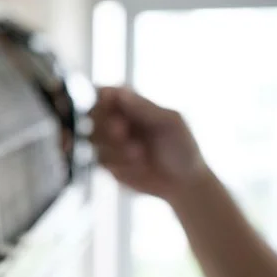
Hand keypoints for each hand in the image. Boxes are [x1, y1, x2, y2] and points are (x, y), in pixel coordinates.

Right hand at [90, 86, 208, 200]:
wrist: (184, 183)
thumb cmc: (183, 147)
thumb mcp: (170, 122)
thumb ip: (144, 108)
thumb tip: (119, 92)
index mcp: (131, 105)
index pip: (105, 93)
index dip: (100, 97)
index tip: (108, 102)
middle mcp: (116, 121)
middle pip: (92, 114)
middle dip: (105, 123)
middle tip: (123, 131)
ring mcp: (110, 143)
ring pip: (92, 137)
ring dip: (113, 145)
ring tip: (139, 153)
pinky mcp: (107, 164)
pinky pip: (98, 159)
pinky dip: (116, 161)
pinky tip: (137, 165)